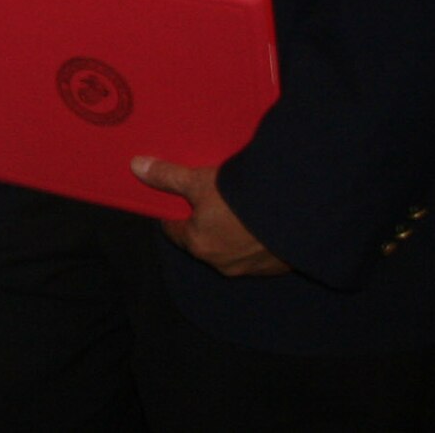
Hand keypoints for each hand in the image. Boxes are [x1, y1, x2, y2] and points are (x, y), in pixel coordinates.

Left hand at [131, 157, 289, 276]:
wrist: (297, 213)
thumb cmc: (240, 199)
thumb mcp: (198, 180)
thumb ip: (167, 176)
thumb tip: (136, 167)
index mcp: (198, 245)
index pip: (174, 230)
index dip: (174, 211)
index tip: (179, 197)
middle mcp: (222, 263)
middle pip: (203, 239)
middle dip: (204, 220)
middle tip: (210, 197)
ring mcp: (252, 268)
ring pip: (232, 247)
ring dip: (232, 231)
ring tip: (239, 206)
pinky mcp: (278, 266)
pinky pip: (259, 251)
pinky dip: (257, 238)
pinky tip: (263, 218)